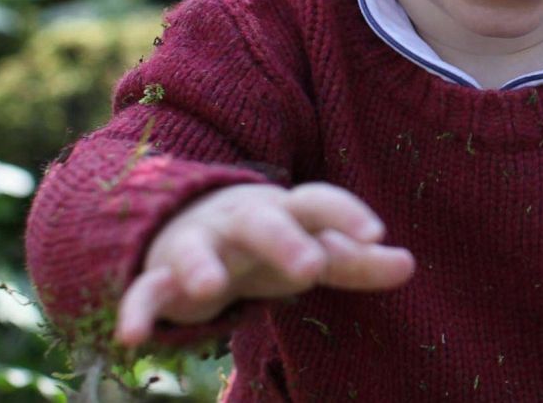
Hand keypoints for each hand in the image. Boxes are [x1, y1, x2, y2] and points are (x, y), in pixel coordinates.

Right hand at [114, 182, 413, 346]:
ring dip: (201, 267)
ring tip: (210, 289)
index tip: (377, 233)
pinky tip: (133, 339)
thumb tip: (410, 264)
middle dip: (284, 240)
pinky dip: (138, 312)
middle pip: (263, 222)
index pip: (318, 202)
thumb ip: (356, 261)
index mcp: (285, 212)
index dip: (347, 214)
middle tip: (311, 267)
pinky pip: (145, 291)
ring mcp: (198, 245)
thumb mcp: (311, 250)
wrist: (184, 226)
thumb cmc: (265, 246)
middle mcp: (241, 222)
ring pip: (197, 250)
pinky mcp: (160, 277)